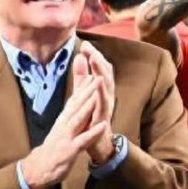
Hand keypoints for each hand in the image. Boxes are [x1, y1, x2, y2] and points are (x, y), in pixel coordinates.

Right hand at [21, 73, 105, 188]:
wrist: (39, 168)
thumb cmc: (53, 148)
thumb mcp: (61, 128)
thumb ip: (70, 116)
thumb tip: (76, 103)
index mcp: (64, 119)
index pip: (74, 100)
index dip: (84, 87)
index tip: (94, 74)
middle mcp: (64, 125)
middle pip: (77, 105)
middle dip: (88, 91)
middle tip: (98, 76)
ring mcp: (67, 137)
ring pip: (78, 119)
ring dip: (88, 107)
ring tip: (97, 95)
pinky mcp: (70, 150)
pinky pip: (83, 140)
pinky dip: (93, 133)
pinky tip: (103, 126)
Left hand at [77, 42, 115, 164]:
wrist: (97, 144)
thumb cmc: (92, 119)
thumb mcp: (85, 94)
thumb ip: (82, 77)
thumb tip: (80, 56)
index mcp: (102, 89)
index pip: (100, 68)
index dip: (94, 55)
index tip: (85, 44)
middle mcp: (107, 95)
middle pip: (105, 73)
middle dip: (97, 59)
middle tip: (89, 48)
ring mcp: (106, 106)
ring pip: (106, 86)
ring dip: (101, 72)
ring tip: (94, 59)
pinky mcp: (102, 118)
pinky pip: (103, 104)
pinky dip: (101, 93)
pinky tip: (97, 83)